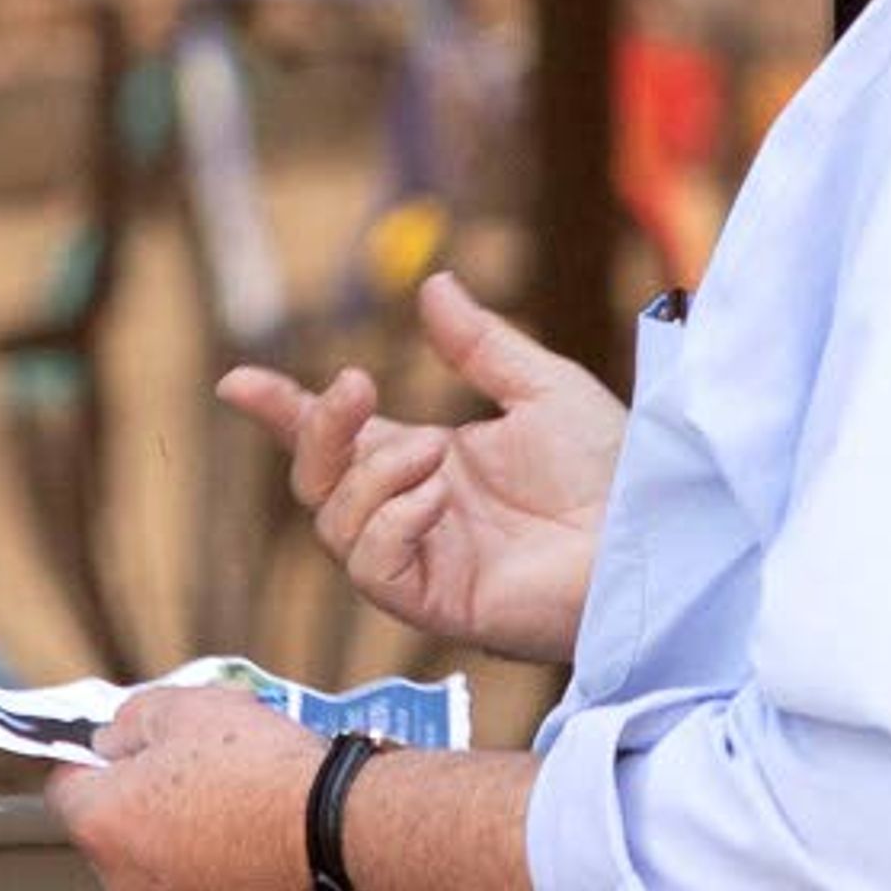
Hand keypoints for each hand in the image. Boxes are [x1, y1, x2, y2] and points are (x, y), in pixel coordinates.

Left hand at [50, 685, 333, 890]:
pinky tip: (273, 862)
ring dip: (194, 857)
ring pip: (170, 884)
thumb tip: (118, 736)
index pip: (67, 789)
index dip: (97, 763)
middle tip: (205, 781)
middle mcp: (130, 888)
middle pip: (121, 840)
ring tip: (249, 822)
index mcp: (106, 824)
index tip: (124, 754)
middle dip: (151, 811)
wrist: (344, 841)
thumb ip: (135, 720)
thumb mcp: (191, 708)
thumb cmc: (270, 778)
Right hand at [218, 270, 623, 660]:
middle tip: (359, 388)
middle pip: (316, 484)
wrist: (652, 532)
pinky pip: (373, 569)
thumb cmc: (613, 471)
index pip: (337, 441)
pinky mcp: (438, 605)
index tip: (237, 382)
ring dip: (373, 476)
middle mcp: (414, 515)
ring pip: (336, 525)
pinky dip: (392, 524)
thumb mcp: (541, 387)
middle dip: (317, 430)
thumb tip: (433, 285)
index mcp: (428, 465)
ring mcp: (423, 563)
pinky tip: (439, 499)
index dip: (284, 413)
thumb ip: (479, 345)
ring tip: (435, 454)